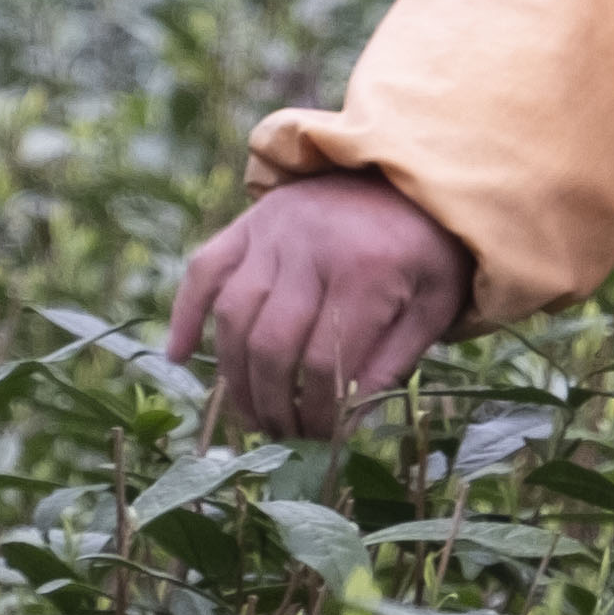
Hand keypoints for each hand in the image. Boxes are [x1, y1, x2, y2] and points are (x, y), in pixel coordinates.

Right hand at [160, 174, 473, 440]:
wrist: (407, 173)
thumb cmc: (426, 249)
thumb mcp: (433, 305)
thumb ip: (393, 363)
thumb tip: (347, 423)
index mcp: (366, 271)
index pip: (324, 363)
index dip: (317, 413)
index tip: (322, 440)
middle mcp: (310, 247)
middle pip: (271, 344)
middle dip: (272, 404)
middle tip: (282, 436)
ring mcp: (272, 231)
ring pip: (233, 315)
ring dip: (233, 376)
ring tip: (251, 416)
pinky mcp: (248, 223)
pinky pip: (204, 269)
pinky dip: (185, 314)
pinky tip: (180, 358)